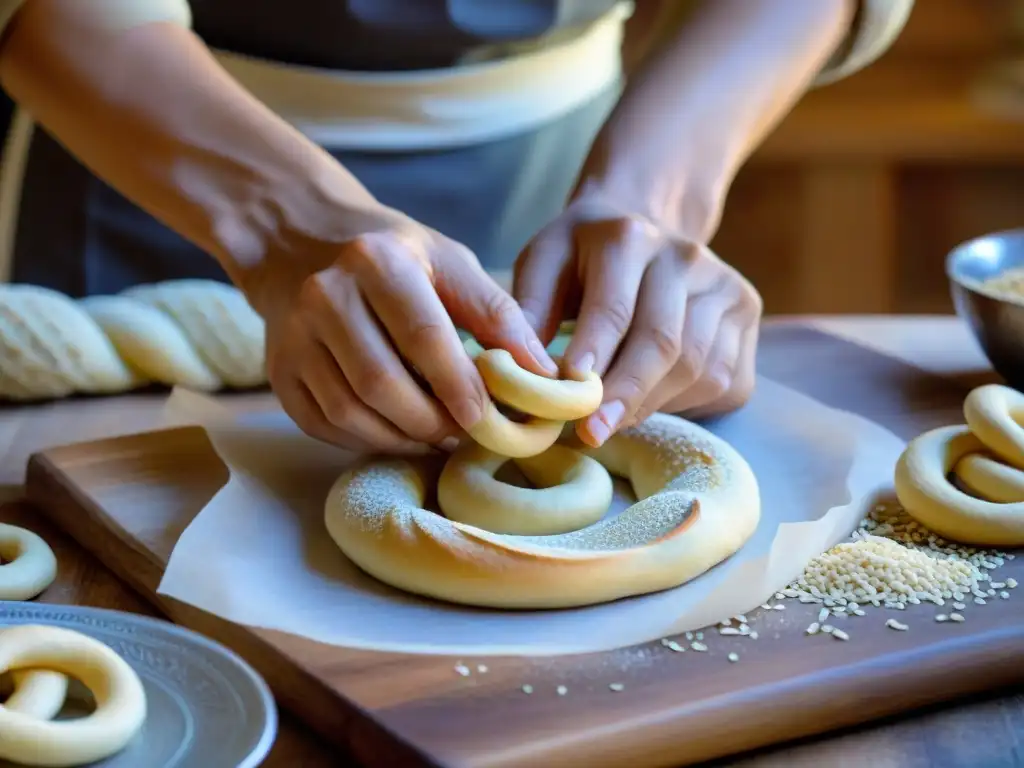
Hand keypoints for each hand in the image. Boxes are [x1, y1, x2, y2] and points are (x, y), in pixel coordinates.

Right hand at [250, 205, 557, 453]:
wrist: (300, 243)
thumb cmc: (394, 257)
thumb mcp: (450, 263)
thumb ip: (497, 315)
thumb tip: (546, 376)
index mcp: (376, 261)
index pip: (422, 335)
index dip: (458, 384)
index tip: (486, 418)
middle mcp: (324, 296)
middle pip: (381, 383)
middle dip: (431, 422)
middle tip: (464, 434)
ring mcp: (293, 337)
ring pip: (350, 412)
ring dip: (402, 438)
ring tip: (438, 436)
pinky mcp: (278, 372)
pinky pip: (325, 425)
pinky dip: (368, 440)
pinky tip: (398, 433)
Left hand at [513, 193, 761, 446]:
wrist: (642, 228)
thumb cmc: (580, 259)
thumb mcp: (542, 265)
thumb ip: (528, 311)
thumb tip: (521, 370)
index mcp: (629, 236)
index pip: (614, 308)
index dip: (595, 357)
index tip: (570, 399)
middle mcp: (687, 256)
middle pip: (663, 343)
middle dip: (625, 395)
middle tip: (590, 434)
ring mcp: (726, 285)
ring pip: (698, 368)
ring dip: (652, 405)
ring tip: (612, 421)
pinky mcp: (747, 315)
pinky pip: (723, 380)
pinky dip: (685, 403)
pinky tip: (650, 401)